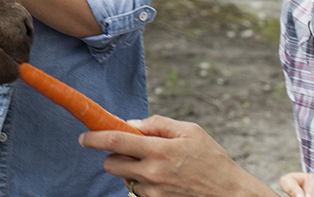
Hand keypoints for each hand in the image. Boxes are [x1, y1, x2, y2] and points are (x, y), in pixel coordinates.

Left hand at [79, 115, 278, 196]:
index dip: (94, 138)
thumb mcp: (190, 131)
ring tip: (157, 166)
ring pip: (124, 179)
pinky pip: (137, 191)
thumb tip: (131, 123)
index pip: (115, 141)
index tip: (83, 137)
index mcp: (159, 149)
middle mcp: (152, 173)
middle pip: (111, 164)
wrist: (230, 195)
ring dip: (130, 170)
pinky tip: (163, 180)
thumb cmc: (212, 159)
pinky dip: (142, 183)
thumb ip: (158, 124)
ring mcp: (152, 192)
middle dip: (113, 155)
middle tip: (129, 150)